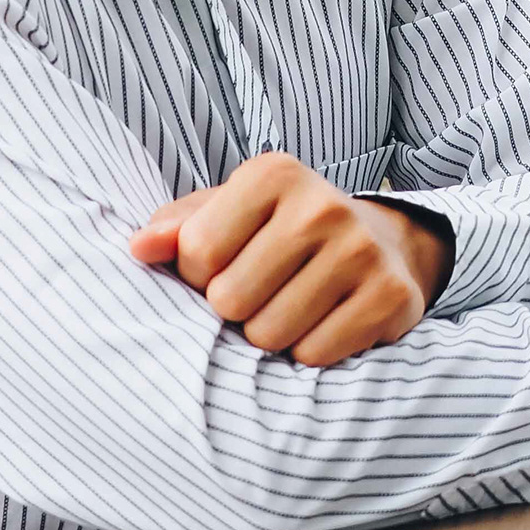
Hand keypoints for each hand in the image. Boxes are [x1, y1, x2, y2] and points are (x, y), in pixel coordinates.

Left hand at [131, 152, 451, 367]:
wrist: (378, 244)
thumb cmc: (280, 233)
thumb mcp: (227, 213)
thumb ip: (177, 227)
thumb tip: (139, 248)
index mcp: (273, 174)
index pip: (197, 251)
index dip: (198, 275)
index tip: (225, 266)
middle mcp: (321, 204)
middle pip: (230, 299)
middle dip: (234, 310)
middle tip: (261, 294)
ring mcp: (361, 249)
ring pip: (270, 334)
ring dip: (269, 336)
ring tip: (290, 308)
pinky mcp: (390, 295)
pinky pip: (315, 354)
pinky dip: (308, 353)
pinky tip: (323, 323)